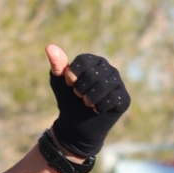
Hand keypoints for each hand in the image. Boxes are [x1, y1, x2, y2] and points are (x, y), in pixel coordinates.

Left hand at [46, 43, 130, 157]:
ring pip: (103, 87)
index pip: (83, 60)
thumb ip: (57, 65)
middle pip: (93, 74)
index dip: (72, 74)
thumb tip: (49, 47)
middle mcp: (109, 69)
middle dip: (80, 88)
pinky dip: (99, 107)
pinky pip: (112, 100)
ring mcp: (118, 83)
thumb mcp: (59, 82)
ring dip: (89, 99)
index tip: (69, 84)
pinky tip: (97, 109)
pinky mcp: (124, 99)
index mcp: (94, 61)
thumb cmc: (68, 100)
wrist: (76, 126)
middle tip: (79, 95)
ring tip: (87, 103)